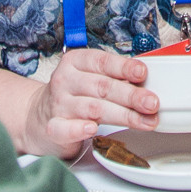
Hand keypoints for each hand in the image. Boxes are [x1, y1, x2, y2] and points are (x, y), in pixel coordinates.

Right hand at [18, 50, 156, 159]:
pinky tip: (92, 129)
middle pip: (102, 87)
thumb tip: (147, 84)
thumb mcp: (90, 78)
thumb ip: (115, 79)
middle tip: (152, 103)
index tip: (142, 73)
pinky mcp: (53, 127)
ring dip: (122, 115)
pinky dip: (79, 129)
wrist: (38, 117)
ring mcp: (58, 105)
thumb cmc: (73, 95)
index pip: (102, 62)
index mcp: (75, 62)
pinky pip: (65, 128)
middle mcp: (65, 81)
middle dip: (131, 96)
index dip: (124, 67)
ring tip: (143, 121)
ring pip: (93, 109)